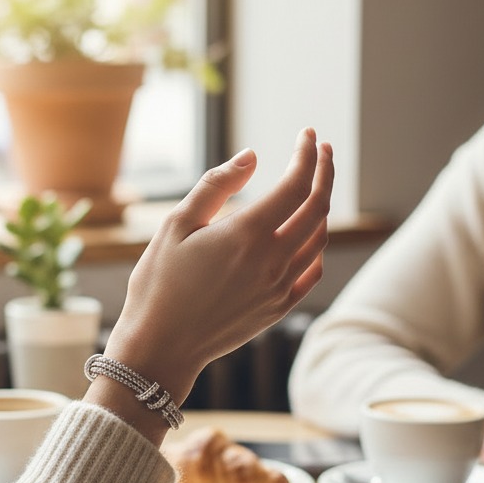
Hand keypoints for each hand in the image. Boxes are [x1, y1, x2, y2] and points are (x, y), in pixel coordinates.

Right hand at [93, 128, 333, 438]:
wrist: (161, 347)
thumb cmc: (158, 283)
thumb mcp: (176, 225)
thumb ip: (216, 186)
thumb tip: (252, 157)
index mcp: (246, 235)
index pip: (295, 184)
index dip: (306, 154)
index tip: (308, 135)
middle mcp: (272, 261)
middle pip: (317, 206)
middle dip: (324, 172)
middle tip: (323, 150)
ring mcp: (279, 288)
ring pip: (319, 238)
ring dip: (322, 206)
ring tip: (314, 185)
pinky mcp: (279, 309)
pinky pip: (312, 270)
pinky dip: (316, 244)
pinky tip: (307, 233)